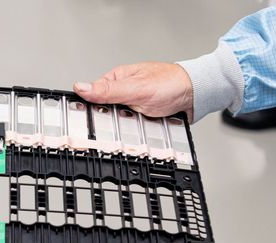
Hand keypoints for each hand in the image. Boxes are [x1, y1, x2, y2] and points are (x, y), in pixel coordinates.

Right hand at [73, 62, 193, 120]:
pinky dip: (137, 131)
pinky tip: (145, 126)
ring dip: (128, 127)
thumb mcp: (135, 88)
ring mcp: (132, 104)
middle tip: (128, 117)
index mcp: (115, 79)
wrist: (195, 95)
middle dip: (115, 121)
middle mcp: (122, 91)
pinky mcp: (140, 116)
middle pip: (106, 114)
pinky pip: (132, 128)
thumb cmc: (170, 84)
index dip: (94, 110)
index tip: (99, 118)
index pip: (93, 97)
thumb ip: (107, 90)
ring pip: (119, 124)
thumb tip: (80, 87)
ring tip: (141, 121)